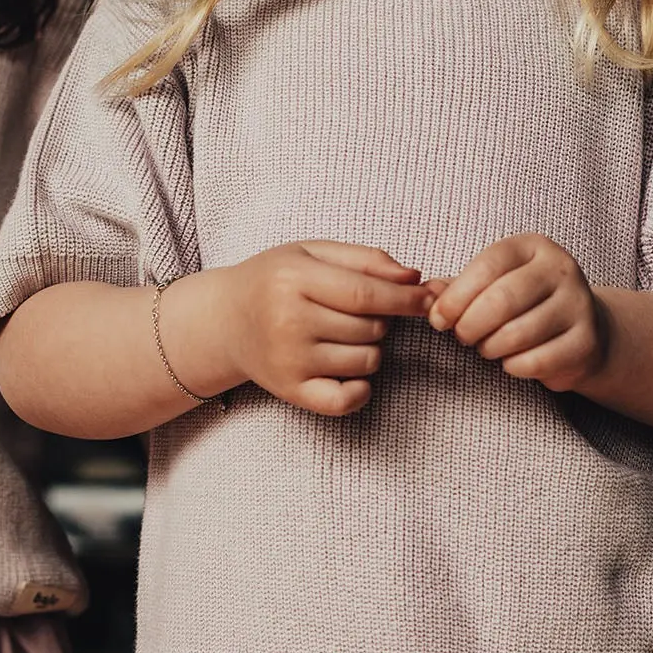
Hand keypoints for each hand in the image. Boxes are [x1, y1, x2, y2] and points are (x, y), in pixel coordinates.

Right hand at [222, 241, 429, 416]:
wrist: (224, 320)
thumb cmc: (274, 280)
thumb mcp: (312, 253)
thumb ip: (364, 259)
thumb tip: (414, 277)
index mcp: (293, 280)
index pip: (365, 294)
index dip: (405, 299)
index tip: (428, 298)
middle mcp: (288, 321)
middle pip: (370, 327)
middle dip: (383, 319)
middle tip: (361, 311)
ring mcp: (289, 360)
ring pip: (367, 360)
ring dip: (372, 347)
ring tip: (346, 334)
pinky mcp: (290, 390)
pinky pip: (345, 399)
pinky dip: (362, 389)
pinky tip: (354, 372)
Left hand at [425, 234, 606, 392]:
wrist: (582, 329)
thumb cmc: (523, 304)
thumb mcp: (491, 285)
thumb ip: (456, 288)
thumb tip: (425, 293)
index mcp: (532, 247)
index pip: (487, 266)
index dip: (455, 297)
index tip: (438, 319)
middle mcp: (561, 269)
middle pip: (502, 300)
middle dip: (470, 325)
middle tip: (462, 337)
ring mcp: (579, 304)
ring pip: (518, 333)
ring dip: (491, 347)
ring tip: (487, 347)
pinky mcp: (586, 341)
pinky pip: (537, 361)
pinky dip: (514, 366)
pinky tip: (511, 361)